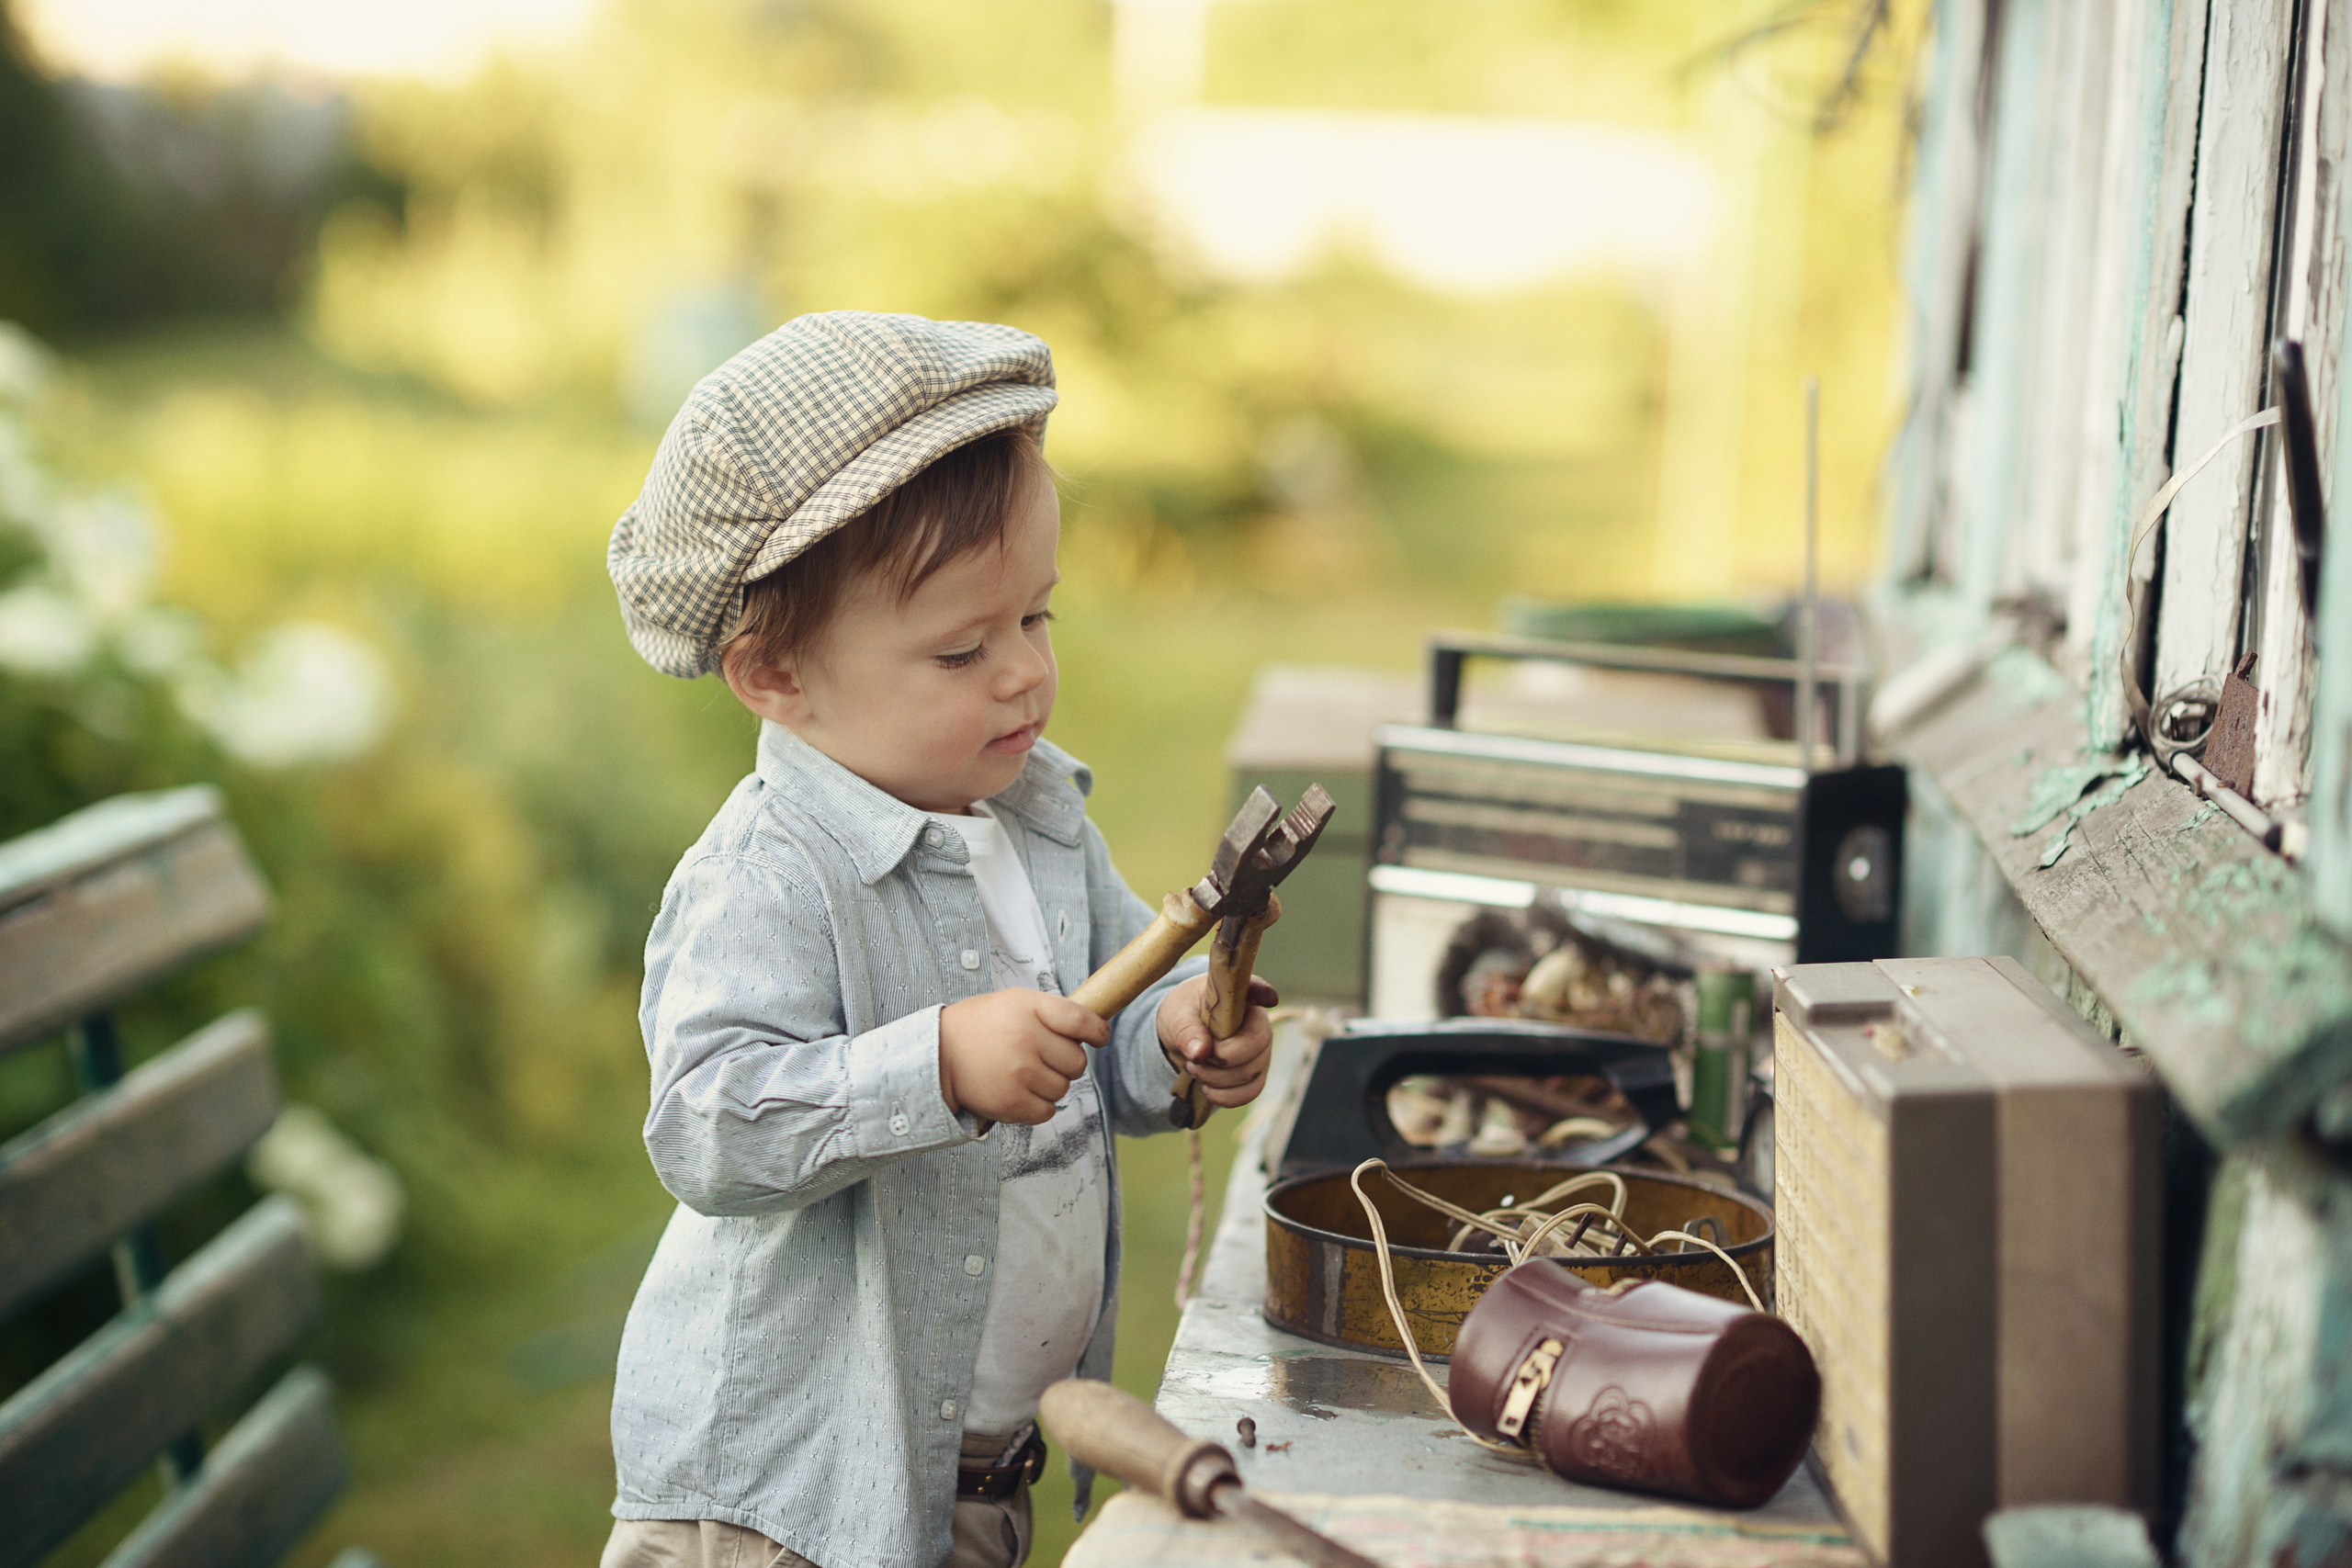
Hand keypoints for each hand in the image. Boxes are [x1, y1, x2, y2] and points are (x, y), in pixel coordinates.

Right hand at [939, 989, 1109, 1124]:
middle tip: (1043, 1057)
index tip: (1099, 1037)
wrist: (938, 1055)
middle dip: (1066, 1062)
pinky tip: (1020, 1092)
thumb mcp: (1015, 1001)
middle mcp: (1027, 1039)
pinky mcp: (1011, 1102)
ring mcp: (1020, 1073)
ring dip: (1051, 1085)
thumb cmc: (982, 1025)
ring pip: (1063, 1089)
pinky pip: (1047, 1111)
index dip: (1098, 1032)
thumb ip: (1052, 1012)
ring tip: (1026, 1074)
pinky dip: (1039, 1106)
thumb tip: (1094, 1029)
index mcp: (1030, 1008)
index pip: (1082, 1021)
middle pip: (1078, 1062)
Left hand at [1155, 974, 1278, 1109]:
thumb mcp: (1176, 1015)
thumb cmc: (1183, 1014)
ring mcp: (1261, 1049)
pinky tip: (1207, 1088)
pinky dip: (1225, 1096)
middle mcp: (1257, 1021)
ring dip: (1217, 1079)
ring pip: (1252, 1073)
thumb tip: (1199, 1052)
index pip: (1257, 988)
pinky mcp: (1256, 1074)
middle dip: (1222, 1058)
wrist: (1182, 1038)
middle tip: (1194, 1058)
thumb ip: (1186, 1030)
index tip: (1268, 998)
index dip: (1264, 993)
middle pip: (1257, 1043)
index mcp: (1238, 995)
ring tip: (1195, 1069)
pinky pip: (1251, 1091)